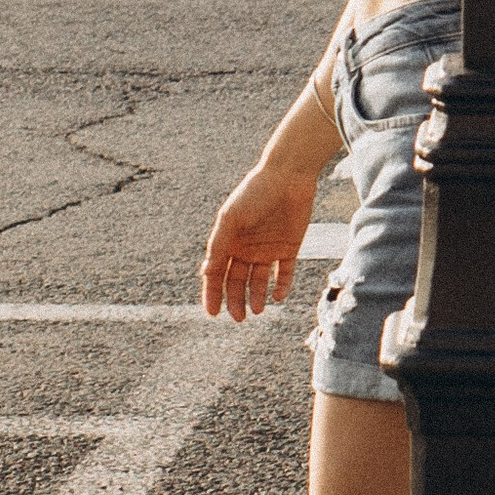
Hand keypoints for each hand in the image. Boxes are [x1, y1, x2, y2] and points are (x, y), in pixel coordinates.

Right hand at [201, 161, 316, 321]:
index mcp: (228, 241)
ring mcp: (267, 249)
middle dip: (235, 301)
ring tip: (257, 310)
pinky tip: (277, 296)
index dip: (212, 293)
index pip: (217, 273)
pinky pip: (284, 273)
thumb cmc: (254, 192)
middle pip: (237, 281)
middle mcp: (246, 248)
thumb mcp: (231, 218)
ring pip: (259, 281)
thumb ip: (219, 245)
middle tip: (238, 318)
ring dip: (256, 297)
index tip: (212, 313)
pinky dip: (281, 286)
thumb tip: (206, 273)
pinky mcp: (288, 248)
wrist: (288, 176)